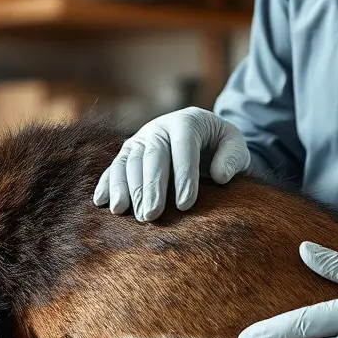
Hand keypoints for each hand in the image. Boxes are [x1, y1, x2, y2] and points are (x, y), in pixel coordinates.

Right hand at [94, 107, 250, 221]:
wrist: (201, 137)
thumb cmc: (220, 146)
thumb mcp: (235, 146)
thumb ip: (233, 158)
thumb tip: (220, 175)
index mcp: (187, 122)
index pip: (184, 147)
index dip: (184, 176)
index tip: (185, 205)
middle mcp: (159, 128)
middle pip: (152, 156)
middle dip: (150, 187)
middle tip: (151, 216)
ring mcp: (140, 139)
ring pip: (128, 162)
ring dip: (126, 189)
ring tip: (127, 213)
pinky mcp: (127, 152)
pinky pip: (113, 168)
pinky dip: (107, 185)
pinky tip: (102, 203)